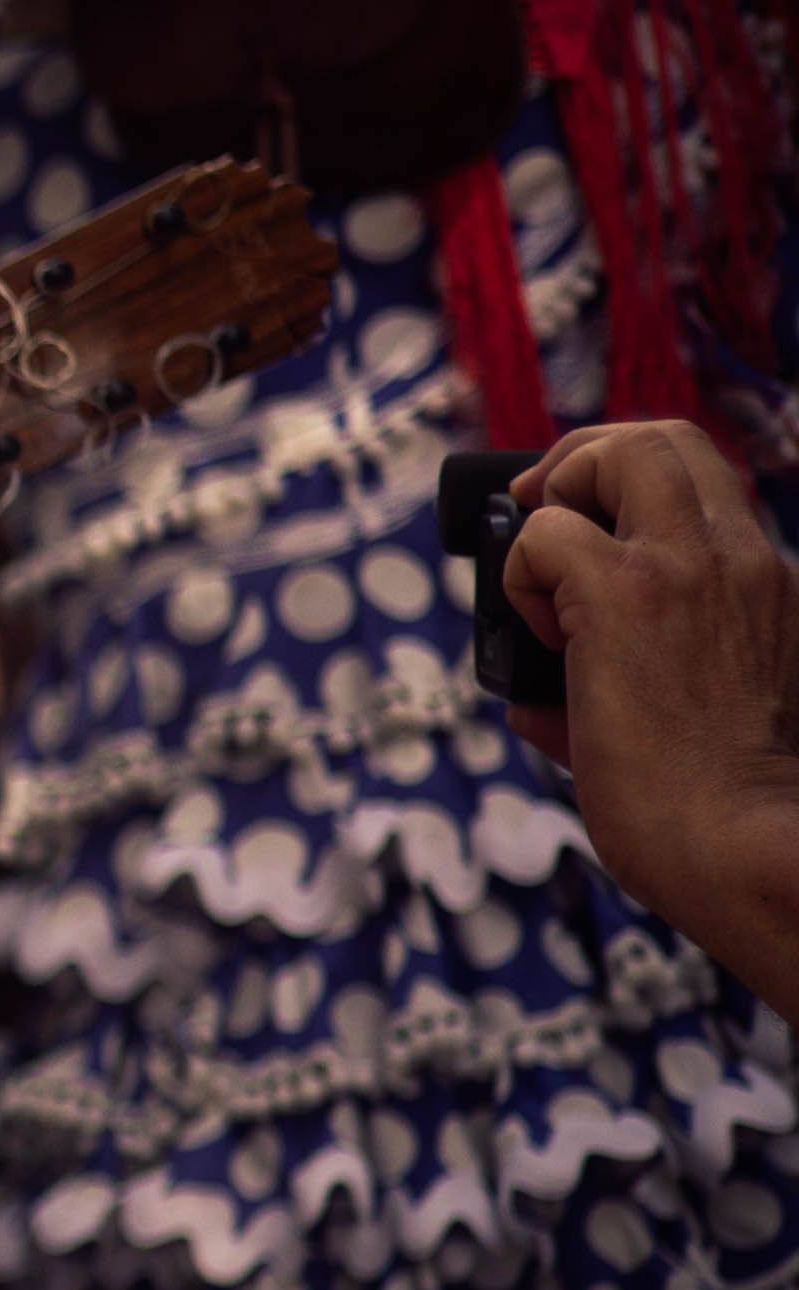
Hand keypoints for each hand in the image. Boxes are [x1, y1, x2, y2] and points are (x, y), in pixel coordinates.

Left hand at [503, 422, 798, 983]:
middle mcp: (742, 562)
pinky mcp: (625, 598)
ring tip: (539, 571)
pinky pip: (543, 535)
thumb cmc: (724, 814)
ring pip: (626, 450)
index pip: (708, 488)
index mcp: (770, 589)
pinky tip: (536, 633)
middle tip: (544, 512)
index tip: (587, 527)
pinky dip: (520, 569)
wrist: (749, 851)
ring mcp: (687, 571)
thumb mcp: (703, 725)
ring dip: (560, 493)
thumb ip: (623, 691)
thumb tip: (532, 703)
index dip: (633, 488)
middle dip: (587, 456)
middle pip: (669, 438)